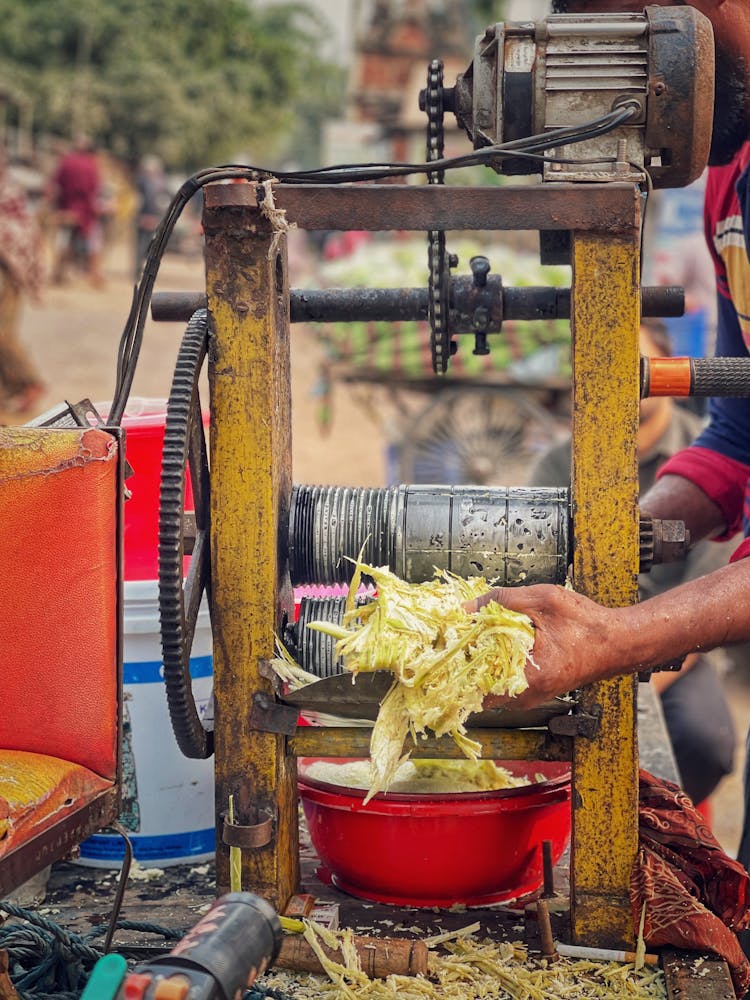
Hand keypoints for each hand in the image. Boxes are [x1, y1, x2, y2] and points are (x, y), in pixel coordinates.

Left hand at [464, 585, 625, 708]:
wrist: (618, 643)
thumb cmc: (587, 623)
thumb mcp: (543, 600)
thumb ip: (501, 601)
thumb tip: (464, 607)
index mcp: (529, 678)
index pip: (474, 682)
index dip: (454, 661)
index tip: (442, 643)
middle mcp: (526, 696)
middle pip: (477, 687)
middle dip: (461, 662)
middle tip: (449, 639)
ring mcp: (529, 697)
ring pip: (488, 686)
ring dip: (476, 663)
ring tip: (467, 639)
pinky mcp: (533, 691)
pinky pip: (502, 683)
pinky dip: (492, 665)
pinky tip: (489, 645)